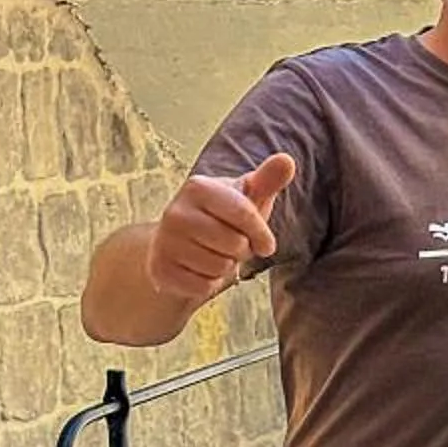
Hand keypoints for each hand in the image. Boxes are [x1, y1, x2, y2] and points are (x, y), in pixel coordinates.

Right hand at [146, 153, 295, 299]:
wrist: (179, 242)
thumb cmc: (223, 216)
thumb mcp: (247, 196)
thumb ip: (267, 179)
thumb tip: (287, 160)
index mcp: (198, 187)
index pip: (245, 214)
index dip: (262, 234)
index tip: (267, 244)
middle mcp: (175, 212)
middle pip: (235, 244)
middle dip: (242, 250)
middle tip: (231, 244)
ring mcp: (164, 241)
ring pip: (220, 267)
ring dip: (226, 267)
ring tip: (214, 253)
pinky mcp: (160, 269)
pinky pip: (203, 286)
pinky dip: (209, 283)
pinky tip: (200, 268)